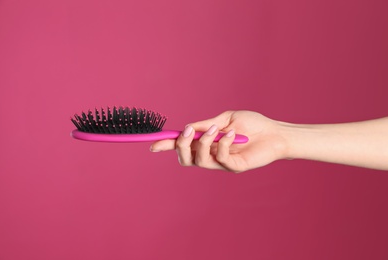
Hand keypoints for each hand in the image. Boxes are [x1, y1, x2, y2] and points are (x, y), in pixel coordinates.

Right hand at [150, 111, 287, 172]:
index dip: (167, 146)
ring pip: (199, 160)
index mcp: (206, 143)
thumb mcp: (225, 119)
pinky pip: (220, 158)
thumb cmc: (252, 124)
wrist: (274, 132)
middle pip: (185, 159)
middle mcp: (211, 155)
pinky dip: (223, 143)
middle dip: (181, 146)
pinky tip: (233, 133)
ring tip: (216, 129)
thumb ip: (206, 125)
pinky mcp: (234, 167)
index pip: (182, 146)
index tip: (153, 144)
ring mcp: (221, 163)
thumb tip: (187, 128)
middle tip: (188, 132)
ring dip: (203, 142)